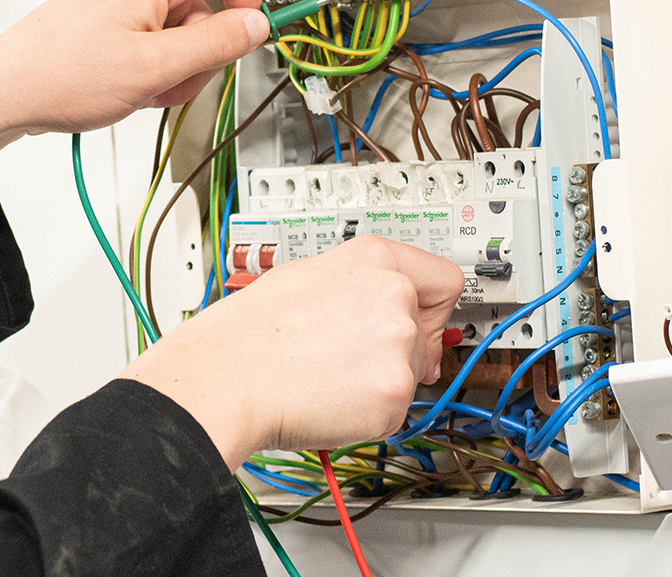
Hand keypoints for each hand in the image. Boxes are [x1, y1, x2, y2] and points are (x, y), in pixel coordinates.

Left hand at [0, 0, 269, 226]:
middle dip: (208, 45)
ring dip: (181, 64)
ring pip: (193, 23)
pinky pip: (165, 35)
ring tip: (144, 83)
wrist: (7, 91)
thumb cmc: (58, 73)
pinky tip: (133, 83)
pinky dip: (160, 65)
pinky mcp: (122, 15)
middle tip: (176, 72)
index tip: (241, 33)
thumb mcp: (151, 68)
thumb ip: (215, 45)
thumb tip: (257, 25)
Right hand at [119, 237, 463, 467]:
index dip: (432, 304)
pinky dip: (368, 412)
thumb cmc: (250, 332)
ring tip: (327, 374)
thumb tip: (391, 311)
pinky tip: (328, 397)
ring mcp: (398, 344)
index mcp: (373, 258)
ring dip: (379, 380)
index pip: (445, 279)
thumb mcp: (306, 276)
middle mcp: (394, 295)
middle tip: (350, 356)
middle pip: (428, 331)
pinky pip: (397, 410)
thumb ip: (360, 287)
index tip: (427, 319)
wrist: (226, 377)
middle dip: (401, 348)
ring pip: (410, 371)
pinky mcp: (394, 393)